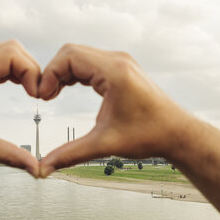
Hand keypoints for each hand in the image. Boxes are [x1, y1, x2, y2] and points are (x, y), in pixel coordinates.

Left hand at [0, 40, 40, 176]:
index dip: (31, 72)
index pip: (12, 56)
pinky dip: (13, 70)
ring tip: (31, 91)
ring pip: (7, 51)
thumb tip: (36, 169)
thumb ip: (9, 155)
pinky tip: (20, 86)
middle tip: (37, 93)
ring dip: (23, 68)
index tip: (36, 96)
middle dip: (31, 68)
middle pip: (13, 49)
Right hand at [38, 44, 190, 176]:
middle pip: (71, 52)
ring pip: (79, 55)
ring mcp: (120, 62)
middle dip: (53, 72)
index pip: (69, 56)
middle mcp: (117, 61)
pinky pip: (89, 62)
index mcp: (114, 72)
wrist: (177, 133)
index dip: (49, 74)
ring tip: (52, 95)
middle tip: (45, 97)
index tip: (42, 96)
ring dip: (63, 72)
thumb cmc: (149, 135)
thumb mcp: (105, 144)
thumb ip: (70, 154)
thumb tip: (44, 168)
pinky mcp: (121, 68)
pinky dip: (74, 73)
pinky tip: (66, 89)